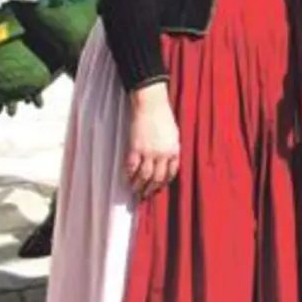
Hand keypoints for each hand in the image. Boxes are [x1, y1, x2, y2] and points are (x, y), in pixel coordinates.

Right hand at [125, 82, 180, 199]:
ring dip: (138, 186)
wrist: (151, 105)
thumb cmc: (163, 117)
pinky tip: (126, 179)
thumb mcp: (173, 134)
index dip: (164, 183)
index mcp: (174, 150)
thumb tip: (166, 161)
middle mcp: (163, 154)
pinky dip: (128, 176)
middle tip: (145, 195)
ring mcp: (149, 152)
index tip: (158, 188)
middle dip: (151, 189)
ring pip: (143, 176)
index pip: (171, 173)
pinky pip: (131, 167)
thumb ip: (171, 148)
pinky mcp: (135, 149)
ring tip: (134, 191)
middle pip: (157, 178)